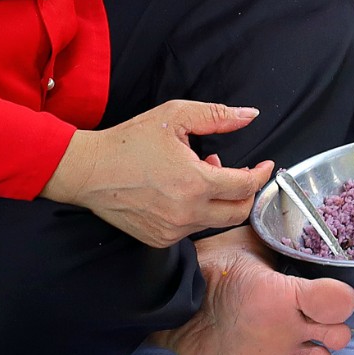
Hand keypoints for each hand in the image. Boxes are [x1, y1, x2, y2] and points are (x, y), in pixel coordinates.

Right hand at [43, 100, 271, 246]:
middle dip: (246, 193)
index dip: (261, 175)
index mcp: (194, 184)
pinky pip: (191, 228)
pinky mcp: (158, 239)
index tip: (265, 165)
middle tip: (239, 172)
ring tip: (201, 173)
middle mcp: (186, 214)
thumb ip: (217, 116)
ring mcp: (171, 231)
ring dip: (219, 199)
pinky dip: (197, 211)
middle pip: (238, 213)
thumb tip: (250, 115)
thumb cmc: (130, 142)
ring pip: (214, 221)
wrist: (88, 171)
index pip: (246, 187)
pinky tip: (183, 190)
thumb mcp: (176, 117)